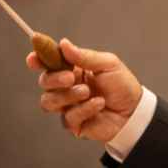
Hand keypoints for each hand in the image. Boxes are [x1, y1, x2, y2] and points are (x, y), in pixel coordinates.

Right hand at [26, 39, 141, 142]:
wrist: (135, 111)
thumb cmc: (122, 85)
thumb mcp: (108, 64)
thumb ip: (85, 56)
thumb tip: (63, 44)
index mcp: (73, 69)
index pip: (49, 63)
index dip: (38, 60)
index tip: (33, 58)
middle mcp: (67, 87)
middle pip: (45, 82)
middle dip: (54, 79)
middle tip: (70, 77)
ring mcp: (68, 105)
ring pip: (49, 101)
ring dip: (68, 95)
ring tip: (87, 92)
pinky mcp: (73, 123)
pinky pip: (68, 117)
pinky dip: (84, 109)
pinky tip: (99, 104)